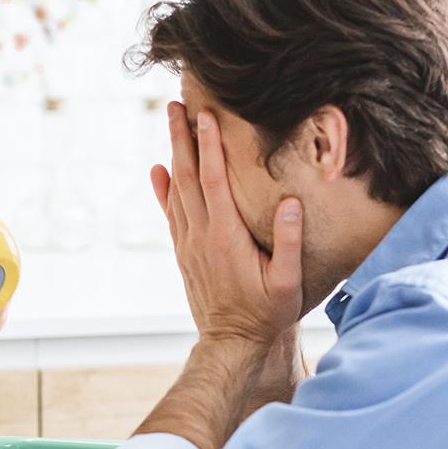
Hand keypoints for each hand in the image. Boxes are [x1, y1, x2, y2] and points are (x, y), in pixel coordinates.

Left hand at [152, 102, 302, 346]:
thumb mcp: (288, 284)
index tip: (205, 116)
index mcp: (226, 236)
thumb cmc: (266, 314)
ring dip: (173, 155)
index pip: (213, 180)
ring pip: (176, 191)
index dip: (209, 146)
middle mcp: (201, 236)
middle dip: (181, 138)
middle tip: (175, 105)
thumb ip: (288, 242)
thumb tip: (288, 202)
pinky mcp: (184, 253)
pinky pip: (171, 214)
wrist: (231, 343)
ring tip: (171, 125)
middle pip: (187, 177)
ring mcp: (189, 244)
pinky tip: (159, 171)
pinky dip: (163, 190)